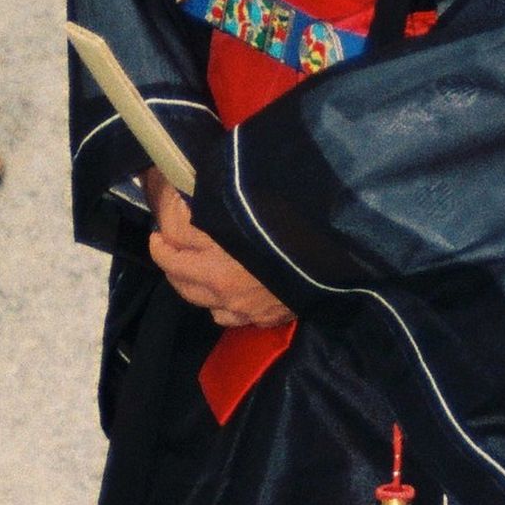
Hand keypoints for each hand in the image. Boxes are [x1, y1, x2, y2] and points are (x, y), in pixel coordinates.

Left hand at [151, 181, 291, 330]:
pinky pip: (227, 317)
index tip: (162, 222)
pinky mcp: (265, 317)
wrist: (342, 247)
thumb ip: (217, 193)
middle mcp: (224, 285)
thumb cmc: (294, 213)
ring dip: (190, 283)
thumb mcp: (248, 194)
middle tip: (167, 243)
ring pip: (199, 300)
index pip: (173, 241)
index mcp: (216, 252)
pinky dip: (219, 304)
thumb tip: (190, 186)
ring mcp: (244, 307)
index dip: (163, 229)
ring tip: (191, 267)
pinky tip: (224, 291)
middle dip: (168, 259)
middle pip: (179, 277)